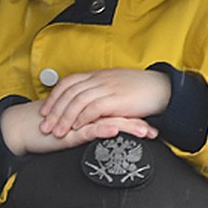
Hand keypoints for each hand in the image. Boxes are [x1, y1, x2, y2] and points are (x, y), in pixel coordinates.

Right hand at [1, 99, 156, 155]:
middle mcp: (88, 114)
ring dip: (127, 126)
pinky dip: (102, 129)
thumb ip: (90, 132)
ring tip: (143, 131)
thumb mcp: (74, 132)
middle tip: (154, 131)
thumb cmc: (49, 130)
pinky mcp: (70, 130)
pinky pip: (88, 129)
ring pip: (107, 121)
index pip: (118, 113)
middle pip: (118, 115)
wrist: (25, 128)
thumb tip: (106, 137)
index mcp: (91, 112)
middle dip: (138, 123)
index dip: (136, 118)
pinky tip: (113, 130)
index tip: (153, 127)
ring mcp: (79, 121)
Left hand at [39, 68, 170, 138]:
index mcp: (97, 75)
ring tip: (57, 132)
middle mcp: (100, 79)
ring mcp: (108, 88)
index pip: (67, 83)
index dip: (54, 97)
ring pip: (78, 101)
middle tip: (45, 126)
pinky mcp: (117, 99)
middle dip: (54, 111)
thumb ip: (98, 91)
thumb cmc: (140, 90)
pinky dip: (83, 118)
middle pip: (68, 93)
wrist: (162, 88)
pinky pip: (94, 108)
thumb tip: (84, 102)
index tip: (44, 111)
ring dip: (65, 118)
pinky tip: (77, 128)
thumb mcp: (114, 85)